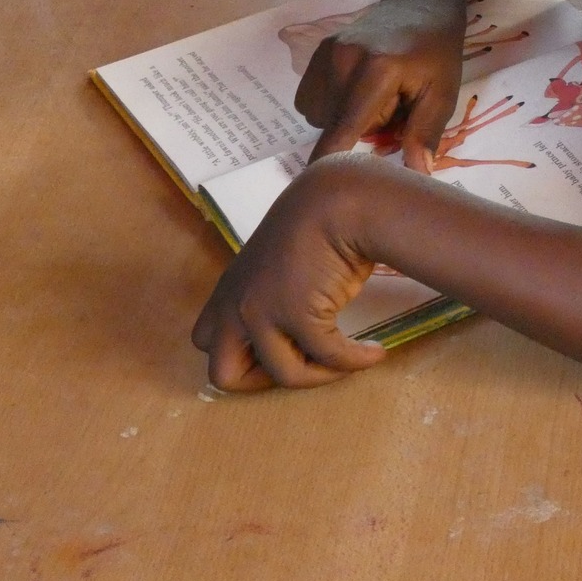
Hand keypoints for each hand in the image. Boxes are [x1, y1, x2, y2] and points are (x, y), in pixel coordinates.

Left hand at [192, 155, 387, 389]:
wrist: (339, 200)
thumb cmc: (319, 217)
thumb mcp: (282, 259)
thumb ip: (275, 288)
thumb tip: (302, 312)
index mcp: (231, 289)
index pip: (207, 340)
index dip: (242, 355)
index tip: (283, 347)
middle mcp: (237, 305)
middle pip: (222, 373)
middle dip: (262, 380)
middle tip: (302, 364)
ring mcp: (263, 313)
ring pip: (283, 375)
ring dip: (323, 374)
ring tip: (351, 358)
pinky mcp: (297, 316)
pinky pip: (329, 357)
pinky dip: (355, 361)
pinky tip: (374, 352)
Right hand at [294, 0, 464, 172]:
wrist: (421, 3)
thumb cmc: (438, 51)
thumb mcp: (442, 94)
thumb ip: (424, 134)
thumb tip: (416, 176)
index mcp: (376, 72)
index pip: (343, 128)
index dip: (328, 162)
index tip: (316, 187)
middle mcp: (342, 60)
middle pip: (333, 126)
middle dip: (359, 132)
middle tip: (391, 111)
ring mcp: (325, 53)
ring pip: (319, 115)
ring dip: (343, 118)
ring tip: (374, 99)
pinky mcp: (317, 51)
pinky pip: (311, 99)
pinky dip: (332, 104)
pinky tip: (357, 91)